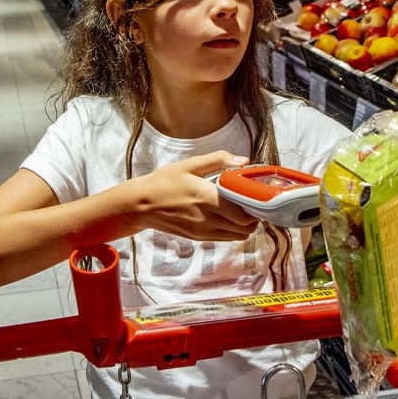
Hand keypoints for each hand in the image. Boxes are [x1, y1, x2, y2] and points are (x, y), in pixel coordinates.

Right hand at [131, 151, 260, 240]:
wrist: (141, 205)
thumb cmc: (164, 182)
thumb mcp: (190, 164)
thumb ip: (219, 160)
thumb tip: (243, 161)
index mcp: (207, 198)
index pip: (244, 213)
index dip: (256, 206)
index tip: (256, 194)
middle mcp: (208, 218)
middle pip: (246, 227)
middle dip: (254, 215)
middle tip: (252, 201)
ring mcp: (204, 231)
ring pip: (239, 236)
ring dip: (246, 225)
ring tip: (242, 209)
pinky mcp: (200, 237)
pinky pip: (227, 238)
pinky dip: (234, 230)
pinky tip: (230, 217)